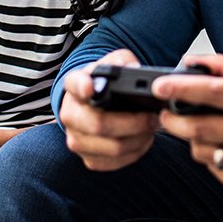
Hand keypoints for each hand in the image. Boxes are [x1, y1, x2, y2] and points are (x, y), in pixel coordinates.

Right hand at [60, 49, 160, 170]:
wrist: (98, 104)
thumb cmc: (109, 82)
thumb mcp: (117, 63)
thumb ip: (124, 62)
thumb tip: (134, 69)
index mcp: (75, 84)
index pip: (74, 83)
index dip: (82, 86)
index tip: (90, 87)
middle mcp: (70, 113)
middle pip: (99, 124)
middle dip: (133, 123)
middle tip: (152, 117)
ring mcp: (76, 139)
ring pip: (113, 148)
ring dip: (139, 139)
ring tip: (152, 127)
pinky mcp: (89, 158)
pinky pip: (116, 162)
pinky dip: (136, 152)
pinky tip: (143, 139)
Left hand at [152, 54, 222, 192]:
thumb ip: (222, 65)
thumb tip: (188, 62)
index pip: (214, 92)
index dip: (183, 89)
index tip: (159, 86)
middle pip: (200, 128)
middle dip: (173, 120)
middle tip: (165, 113)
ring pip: (202, 151)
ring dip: (192, 139)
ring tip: (203, 129)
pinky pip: (213, 169)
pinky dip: (210, 156)